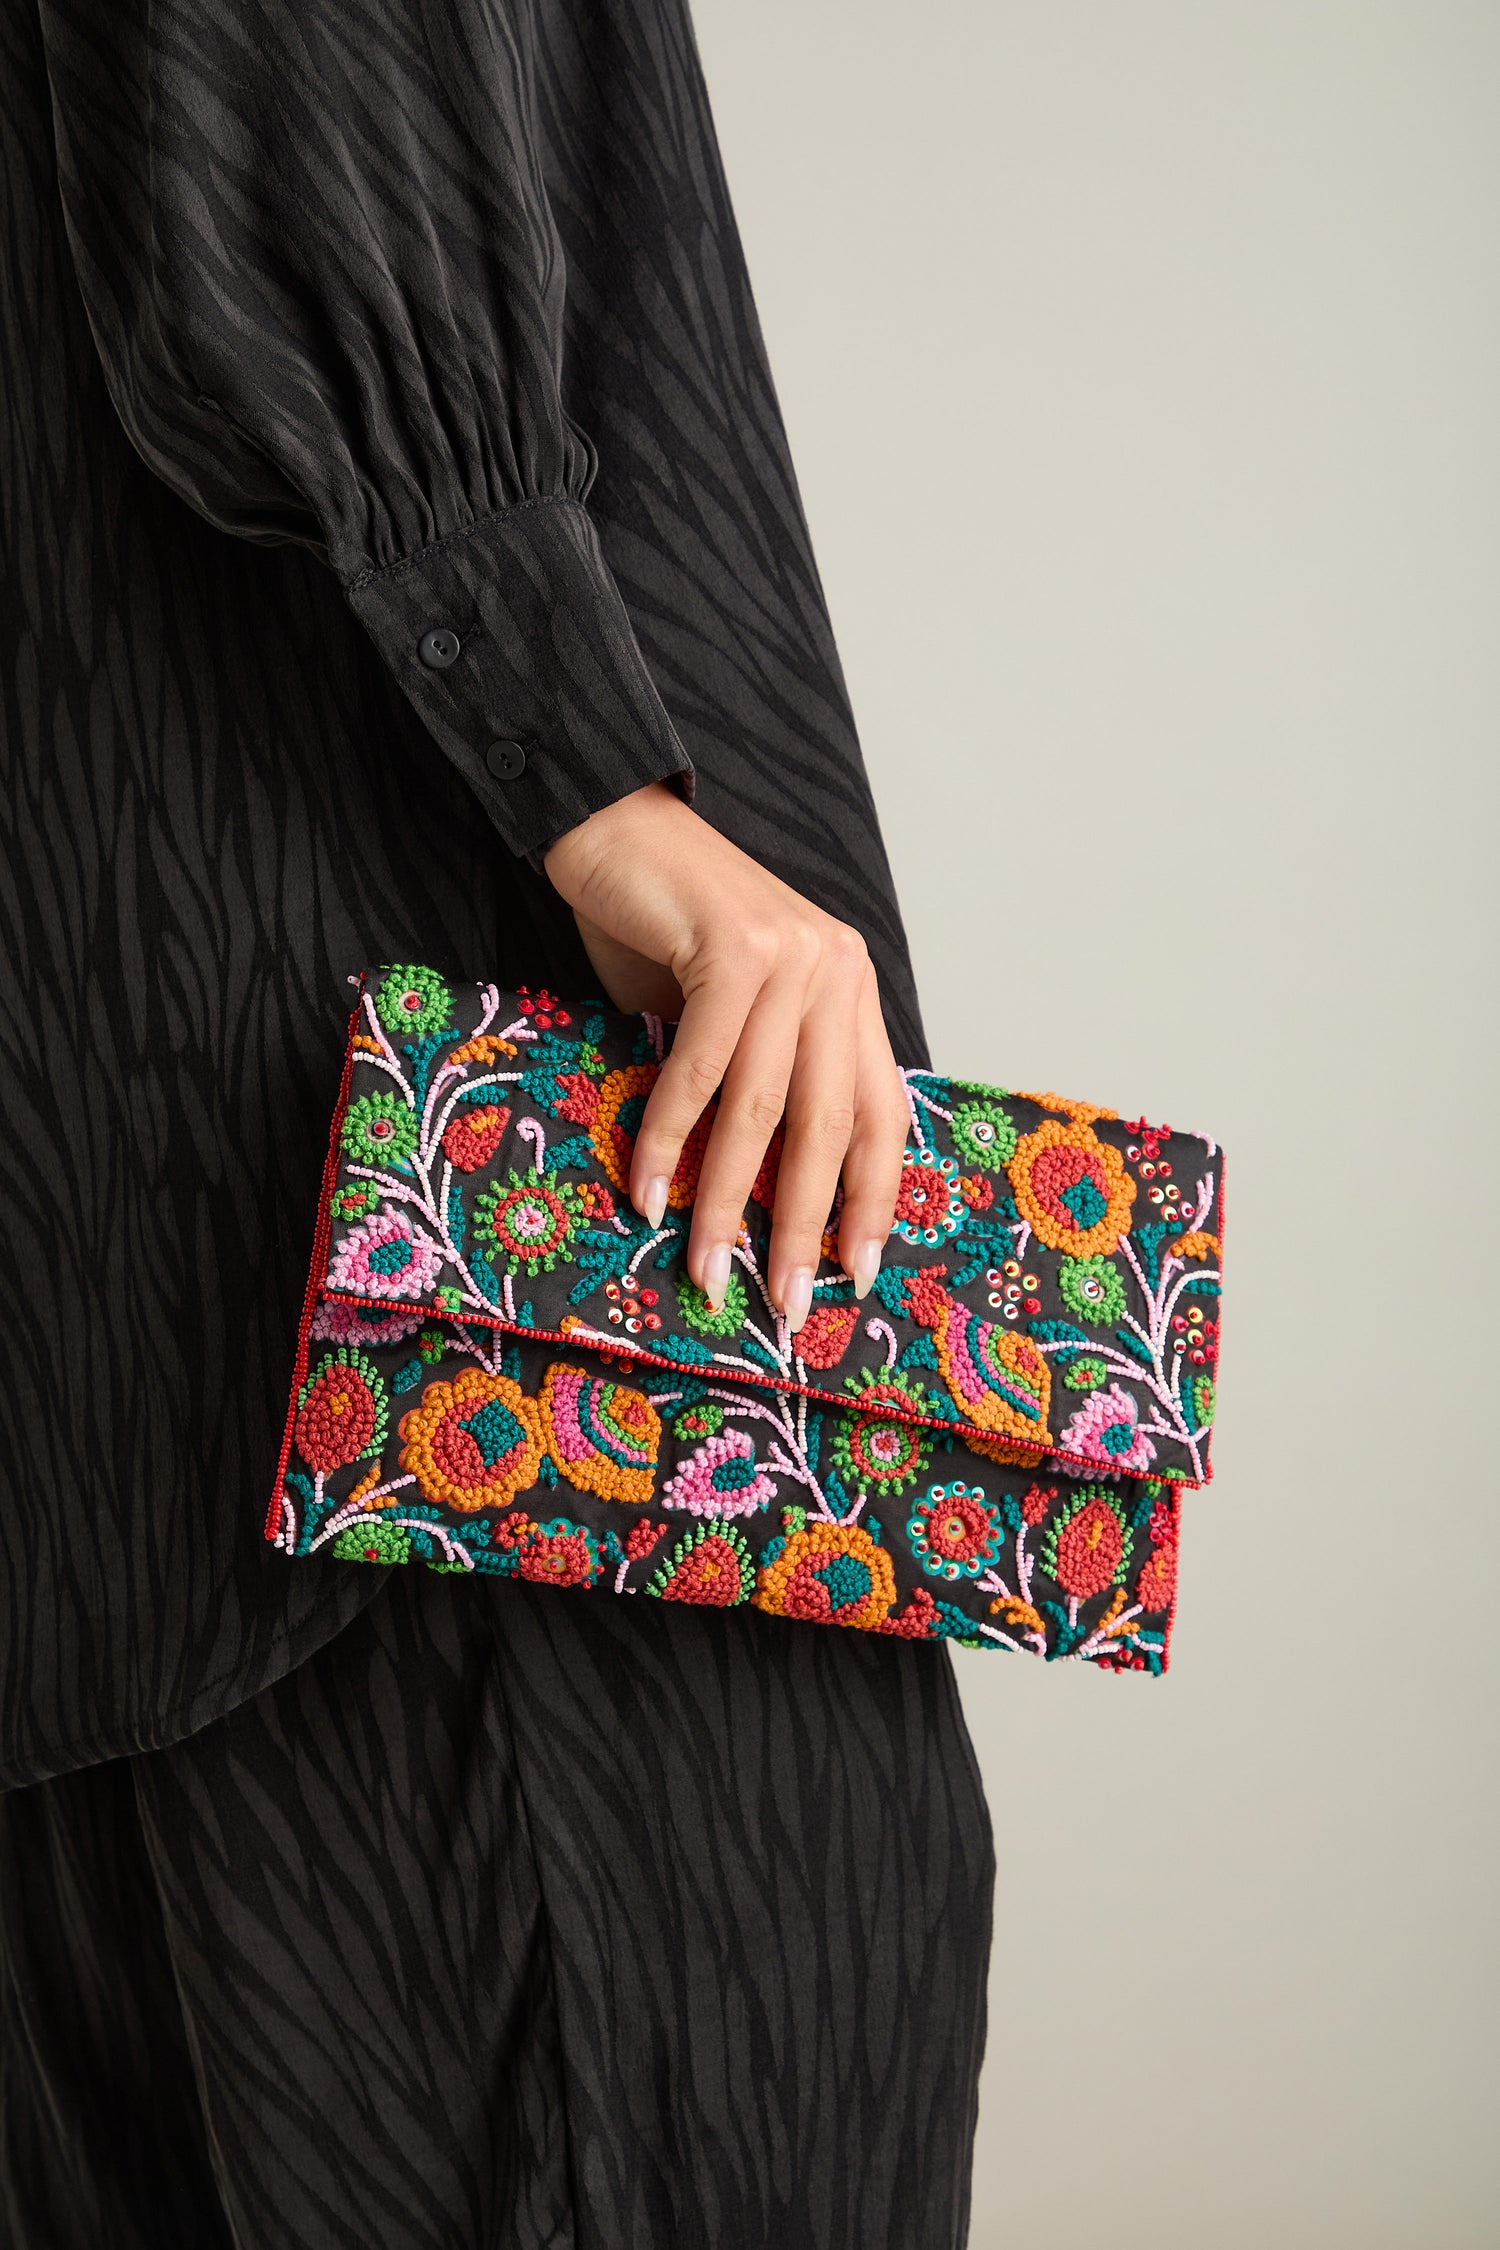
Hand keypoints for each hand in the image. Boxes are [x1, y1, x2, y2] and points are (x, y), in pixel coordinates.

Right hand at [542, 781, 907, 1330]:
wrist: (606, 822)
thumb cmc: (658, 928)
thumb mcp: (727, 1010)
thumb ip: (756, 1079)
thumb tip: (755, 1193)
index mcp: (849, 990)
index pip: (879, 1112)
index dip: (872, 1198)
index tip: (858, 1272)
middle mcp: (838, 971)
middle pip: (832, 1124)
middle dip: (807, 1224)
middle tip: (787, 1301)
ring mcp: (792, 957)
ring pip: (765, 1108)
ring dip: (731, 1200)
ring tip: (709, 1269)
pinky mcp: (735, 951)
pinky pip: (703, 1070)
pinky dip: (669, 1138)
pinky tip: (648, 1192)